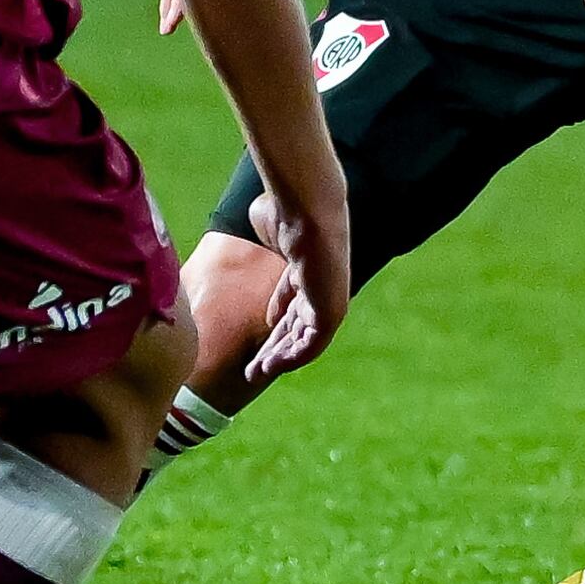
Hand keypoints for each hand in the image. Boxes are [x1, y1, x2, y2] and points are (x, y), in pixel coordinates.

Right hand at [244, 183, 351, 380]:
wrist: (307, 210)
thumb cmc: (286, 213)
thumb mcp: (268, 237)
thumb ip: (263, 258)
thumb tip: (268, 305)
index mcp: (308, 271)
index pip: (293, 308)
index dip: (276, 329)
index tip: (258, 345)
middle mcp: (322, 289)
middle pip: (297, 328)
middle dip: (274, 350)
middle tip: (252, 370)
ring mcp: (329, 301)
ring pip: (303, 341)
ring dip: (279, 359)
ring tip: (256, 373)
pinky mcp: (332, 312)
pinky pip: (312, 345)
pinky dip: (291, 357)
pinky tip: (271, 366)